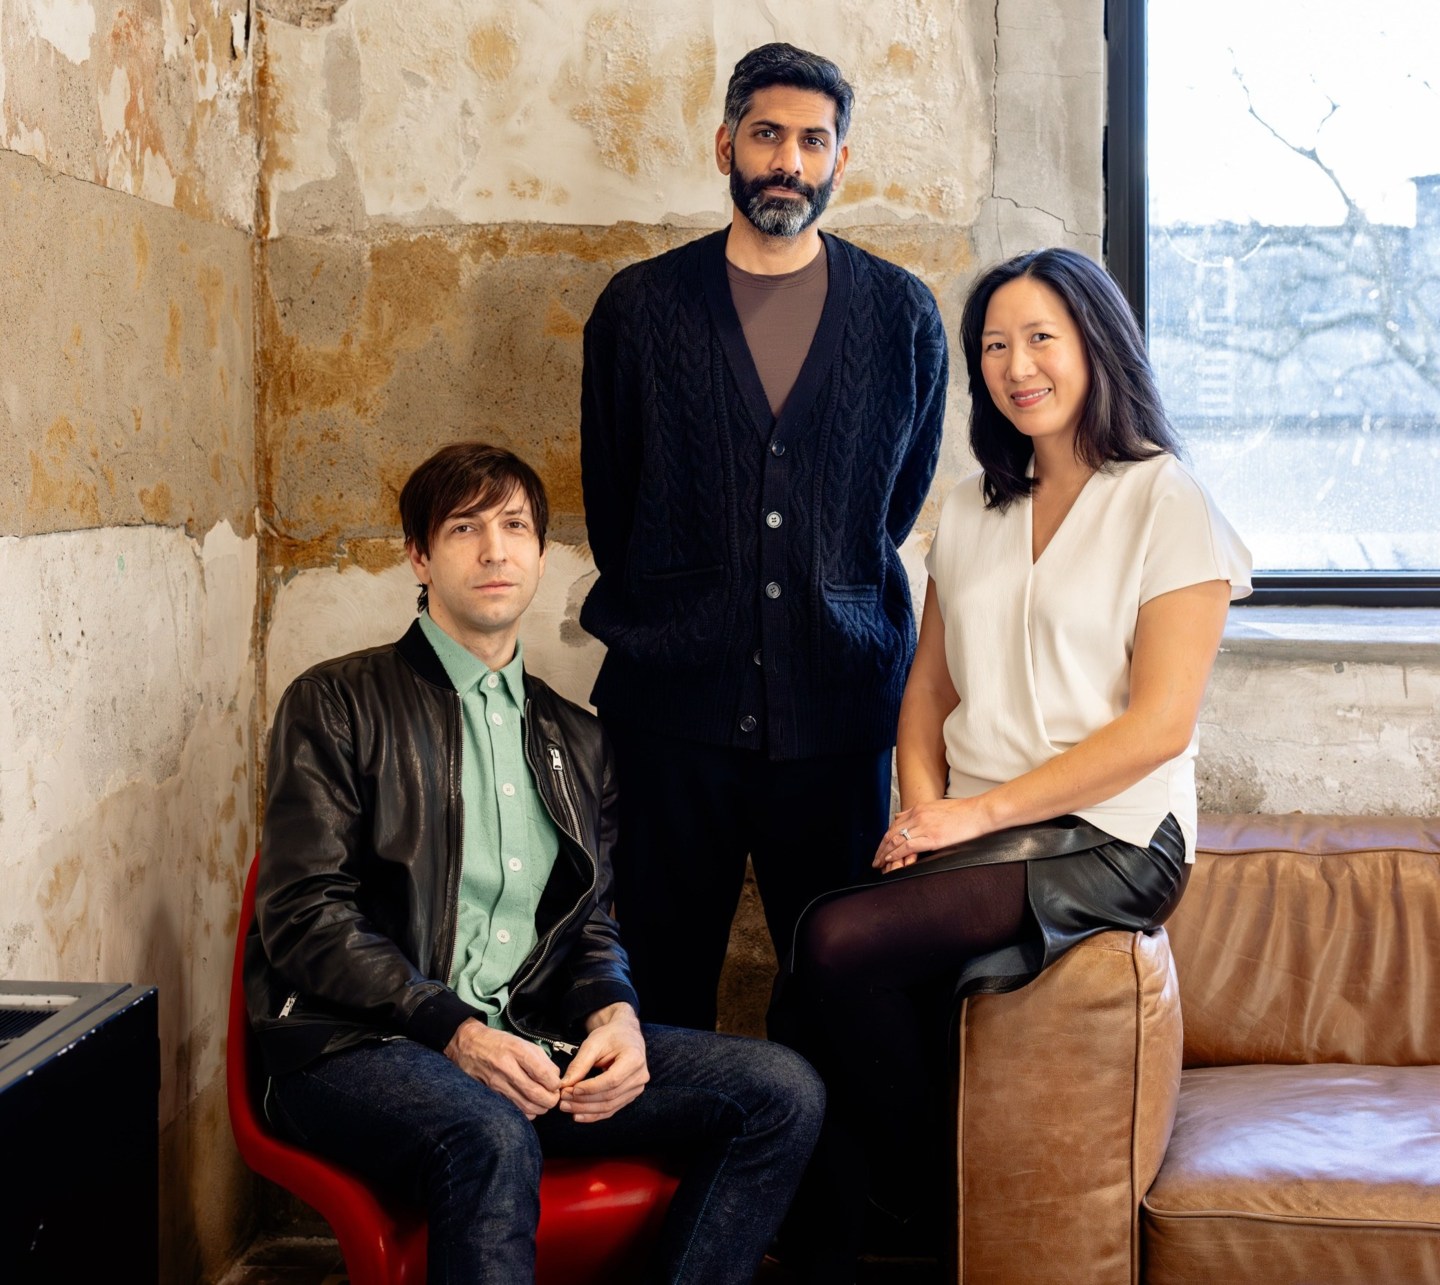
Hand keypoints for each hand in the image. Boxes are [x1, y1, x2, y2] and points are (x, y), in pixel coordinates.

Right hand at [445, 1018, 562, 1118]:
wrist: (468, 1046)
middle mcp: (506, 1068)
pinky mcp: (491, 1094)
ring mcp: (497, 1083)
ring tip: (543, 1102)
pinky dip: (526, 1112)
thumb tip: (555, 1077)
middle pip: (535, 1094)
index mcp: (517, 1051)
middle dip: (550, 1100)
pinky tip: (529, 1105)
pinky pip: (513, 1110)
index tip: (556, 1084)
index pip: (542, 1073)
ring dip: (540, 1108)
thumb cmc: (498, 1043)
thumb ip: (541, 1059)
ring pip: (525, 1106)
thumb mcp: (522, 1042)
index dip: (554, 1083)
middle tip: (553, 1097)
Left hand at [558, 1003, 648, 1123]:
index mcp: (634, 1059)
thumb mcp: (593, 1043)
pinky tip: (579, 1114)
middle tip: (563, 1100)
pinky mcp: (630, 1095)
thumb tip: (565, 1084)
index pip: (612, 1080)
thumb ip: (580, 1064)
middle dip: (584, 1101)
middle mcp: (639, 1076)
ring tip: (567, 1107)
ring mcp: (637, 1088)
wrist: (625, 1035)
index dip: (590, 1088)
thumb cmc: (610, 1036)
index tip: (571, 1089)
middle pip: (610, 1096)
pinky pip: (612, 1109)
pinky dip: (594, 1114)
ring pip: (609, 1106)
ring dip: (586, 1110)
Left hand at [875, 797, 992, 872]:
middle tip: (876, 859)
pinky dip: (896, 855)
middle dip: (881, 848)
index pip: (895, 825)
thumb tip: (903, 816)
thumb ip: (919, 812)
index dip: (886, 838)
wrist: (979, 812)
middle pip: (891, 833)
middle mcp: (918, 816)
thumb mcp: (936, 806)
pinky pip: (907, 847)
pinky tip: (891, 861)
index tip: (881, 847)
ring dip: (885, 854)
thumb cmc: (963, 812)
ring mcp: (924, 826)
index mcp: (919, 809)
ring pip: (896, 841)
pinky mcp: (932, 838)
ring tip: (880, 863)